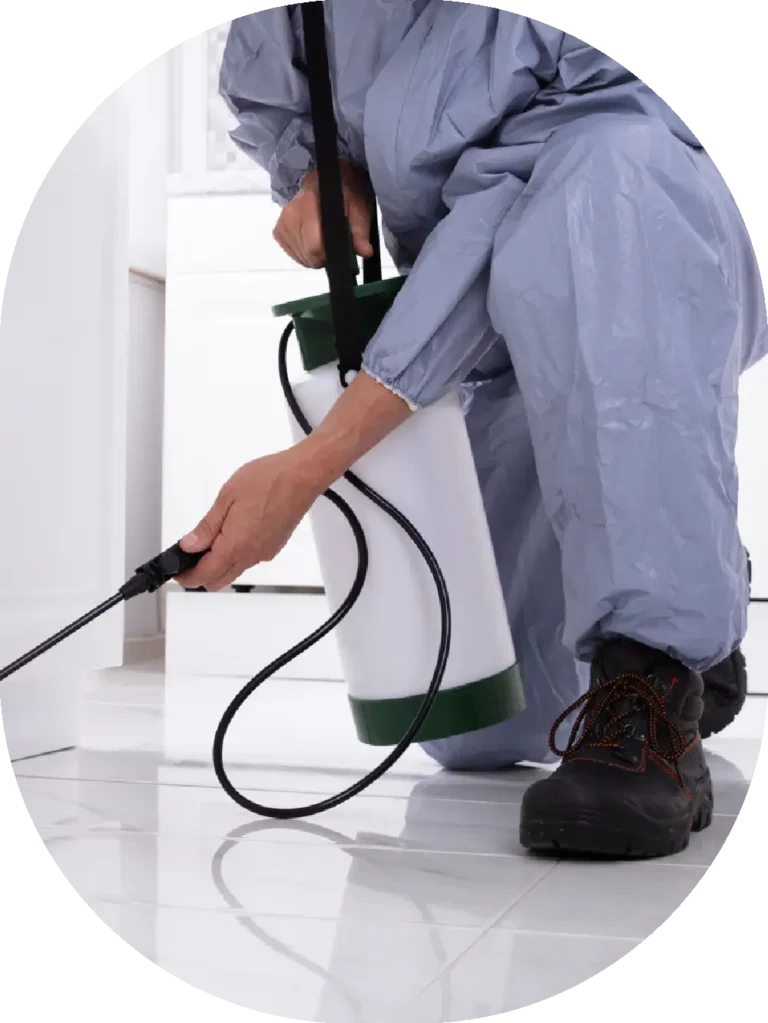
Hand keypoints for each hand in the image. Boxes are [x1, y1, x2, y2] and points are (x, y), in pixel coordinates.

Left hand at [175, 449, 321, 591]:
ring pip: (234, 571)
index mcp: (236, 545)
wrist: (302, 476)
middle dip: (199, 576)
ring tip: (208, 541)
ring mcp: (265, 552)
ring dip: (217, 565)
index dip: (186, 576)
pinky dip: (234, 556)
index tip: (176, 569)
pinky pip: (249, 560)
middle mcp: (252, 555)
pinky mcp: (274, 546)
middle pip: (219, 581)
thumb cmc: (269, 480)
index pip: (204, 574)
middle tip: (186, 559)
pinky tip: (231, 534)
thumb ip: (207, 527)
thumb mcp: (227, 497)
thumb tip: (189, 545)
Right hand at [273, 161, 374, 267]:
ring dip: (314, 255)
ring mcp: (282, 222)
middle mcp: (291, 211)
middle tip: (334, 243)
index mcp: (309, 201)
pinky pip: (292, 253)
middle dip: (323, 256)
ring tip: (324, 238)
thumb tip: (365, 251)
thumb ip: (360, 231)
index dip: (330, 254)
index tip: (339, 249)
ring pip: (300, 256)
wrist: (327, 179)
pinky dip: (304, 253)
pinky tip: (312, 240)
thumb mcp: (359, 207)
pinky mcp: (278, 231)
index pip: (315, 245)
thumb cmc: (345, 192)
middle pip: (307, 253)